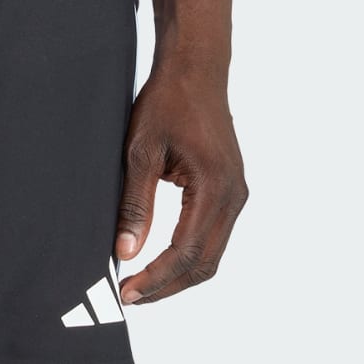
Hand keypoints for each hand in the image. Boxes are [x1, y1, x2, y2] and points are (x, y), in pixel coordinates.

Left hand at [113, 59, 248, 303]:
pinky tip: (162, 257)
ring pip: (211, 253)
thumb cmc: (168, 100)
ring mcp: (236, 193)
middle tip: (131, 295)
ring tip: (143, 282)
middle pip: (204, 263)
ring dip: (179, 273)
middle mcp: (233, 196)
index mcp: (214, 186)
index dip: (156, 278)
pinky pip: (213, 234)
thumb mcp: (141, 149)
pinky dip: (189, 253)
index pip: (186, 252)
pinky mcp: (231, 189)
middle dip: (168, 285)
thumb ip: (135, 204)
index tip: (127, 291)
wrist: (196, 68)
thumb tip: (126, 252)